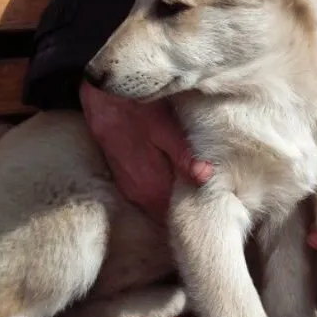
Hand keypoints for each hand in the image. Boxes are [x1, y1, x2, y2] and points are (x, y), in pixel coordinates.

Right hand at [80, 80, 212, 213]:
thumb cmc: (136, 110)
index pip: (176, 217)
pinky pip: (148, 196)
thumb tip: (205, 177)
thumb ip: (184, 156)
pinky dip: (163, 192)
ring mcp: (130, 189)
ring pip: (157, 206)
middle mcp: (139, 195)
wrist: (102, 99)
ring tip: (197, 190)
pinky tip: (176, 180)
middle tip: (211, 199)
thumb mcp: (165, 129)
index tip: (214, 205)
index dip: (196, 212)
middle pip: (167, 214)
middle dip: (188, 208)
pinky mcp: (125, 180)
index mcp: (151, 187)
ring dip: (175, 201)